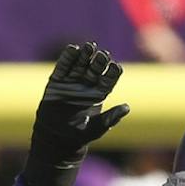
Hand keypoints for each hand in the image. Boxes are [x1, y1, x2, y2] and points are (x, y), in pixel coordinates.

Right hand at [26, 43, 128, 185]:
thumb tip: (127, 107)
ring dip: (84, 55)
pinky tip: (72, 49)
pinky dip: (67, 58)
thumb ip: (111, 117)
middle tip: (102, 54)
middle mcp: (86, 85)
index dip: (112, 72)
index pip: (108, 79)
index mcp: (99, 94)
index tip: (116, 66)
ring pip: (80, 64)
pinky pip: (63, 67)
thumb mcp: (98, 127)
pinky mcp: (57, 82)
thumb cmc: (80, 135)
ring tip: (89, 47)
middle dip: (99, 61)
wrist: (57, 138)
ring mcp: (72, 82)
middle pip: (95, 68)